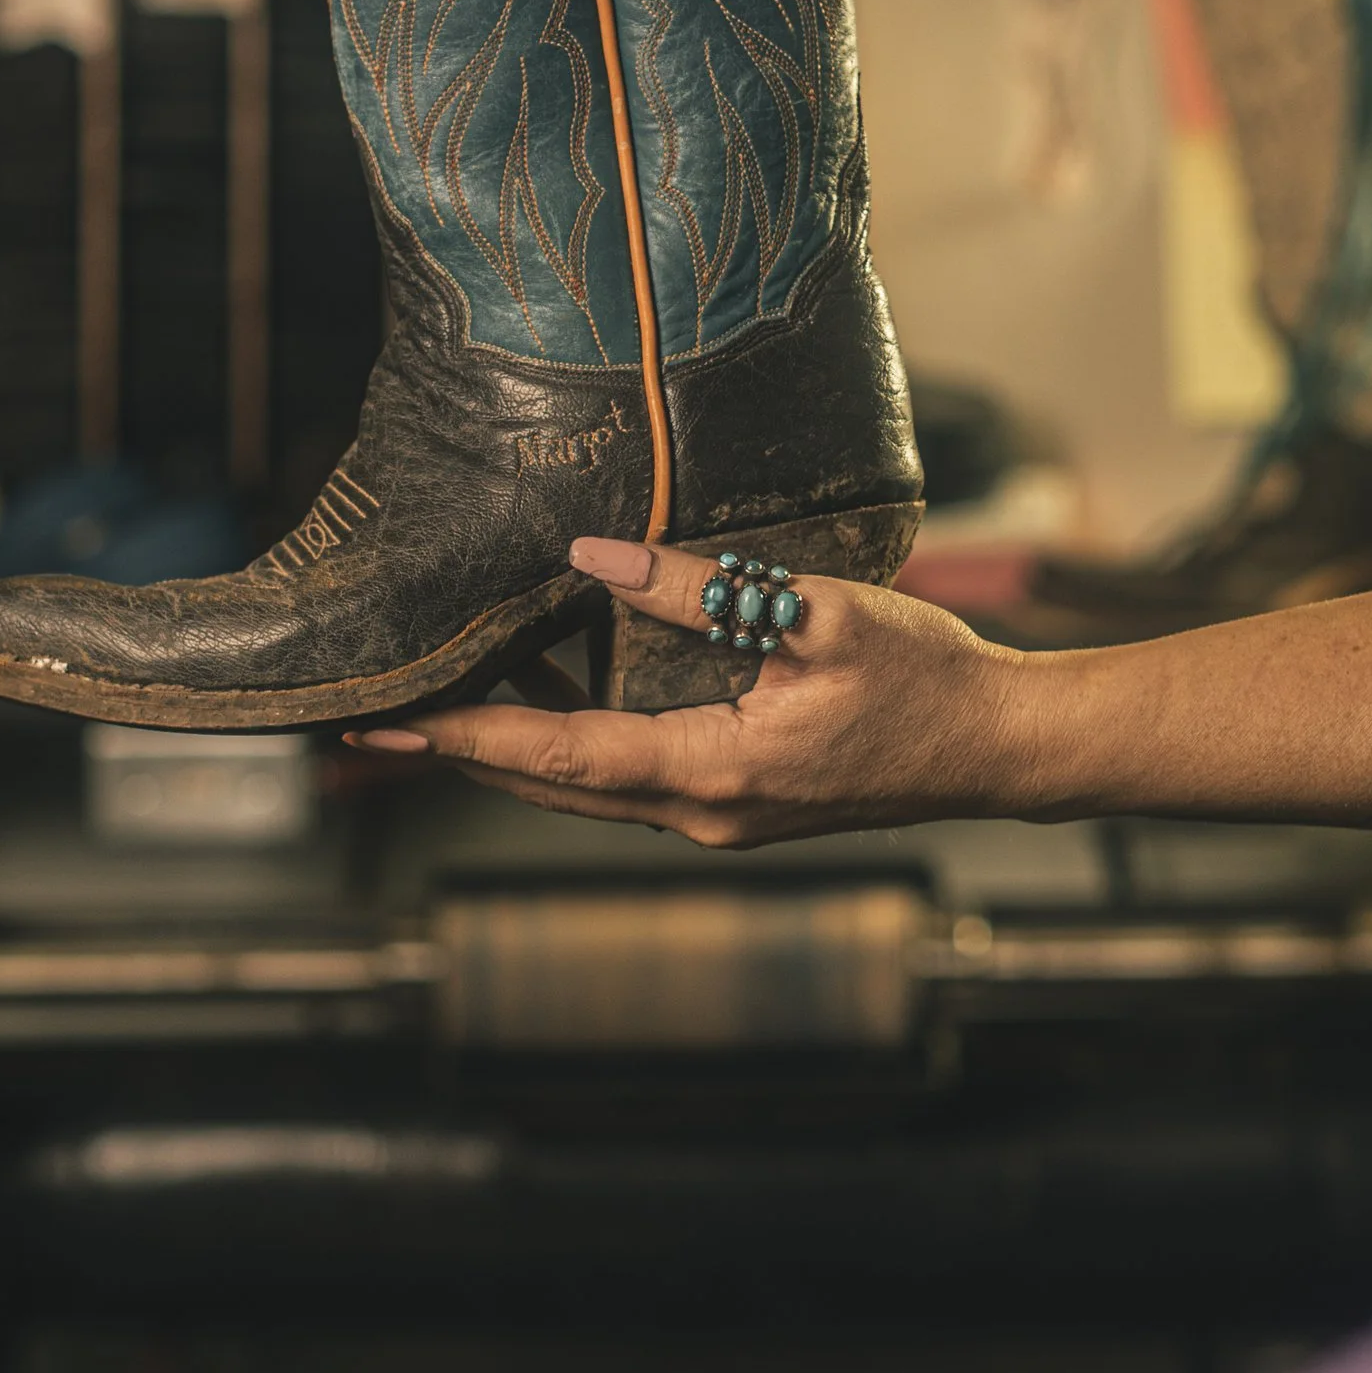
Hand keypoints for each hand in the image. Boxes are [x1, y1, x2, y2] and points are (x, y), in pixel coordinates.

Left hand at [345, 536, 1032, 846]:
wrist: (1002, 746)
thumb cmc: (927, 676)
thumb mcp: (817, 614)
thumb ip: (699, 588)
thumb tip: (593, 557)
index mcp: (715, 772)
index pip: (562, 757)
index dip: (470, 735)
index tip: (393, 724)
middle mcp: (704, 811)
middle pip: (553, 785)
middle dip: (460, 751)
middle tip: (369, 727)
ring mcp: (720, 814)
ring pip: (587, 785)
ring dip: (512, 746)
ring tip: (433, 698)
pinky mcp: (737, 799)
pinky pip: (630, 775)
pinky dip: (574, 739)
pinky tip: (547, 684)